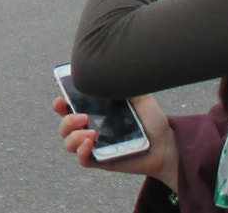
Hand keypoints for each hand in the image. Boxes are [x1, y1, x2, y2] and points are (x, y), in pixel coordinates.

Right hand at [54, 95, 176, 190]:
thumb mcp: (141, 97)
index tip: (61, 100)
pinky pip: (82, 160)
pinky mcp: (101, 161)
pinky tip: (90, 144)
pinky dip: (81, 152)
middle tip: (84, 117)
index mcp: (95, 112)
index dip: (60, 104)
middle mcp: (91, 127)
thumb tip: (116, 67)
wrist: (167, 145)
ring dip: (74, 137)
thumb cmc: (152, 121)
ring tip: (92, 133)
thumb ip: (127, 84)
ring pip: (69, 143)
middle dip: (67, 121)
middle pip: (64, 126)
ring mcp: (94, 145)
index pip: (69, 108)